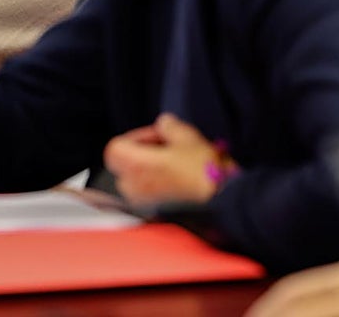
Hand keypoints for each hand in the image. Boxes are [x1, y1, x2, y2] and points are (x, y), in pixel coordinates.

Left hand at [103, 113, 226, 204]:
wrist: (223, 202)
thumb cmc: (204, 173)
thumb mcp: (187, 137)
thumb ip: (169, 126)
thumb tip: (164, 124)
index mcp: (135, 165)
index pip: (115, 148)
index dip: (136, 137)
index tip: (156, 136)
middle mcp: (134, 187)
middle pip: (123, 165)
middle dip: (142, 153)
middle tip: (166, 148)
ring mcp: (144, 204)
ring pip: (135, 181)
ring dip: (150, 169)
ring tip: (175, 163)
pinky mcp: (157, 215)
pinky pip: (148, 195)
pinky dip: (158, 185)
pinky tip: (180, 179)